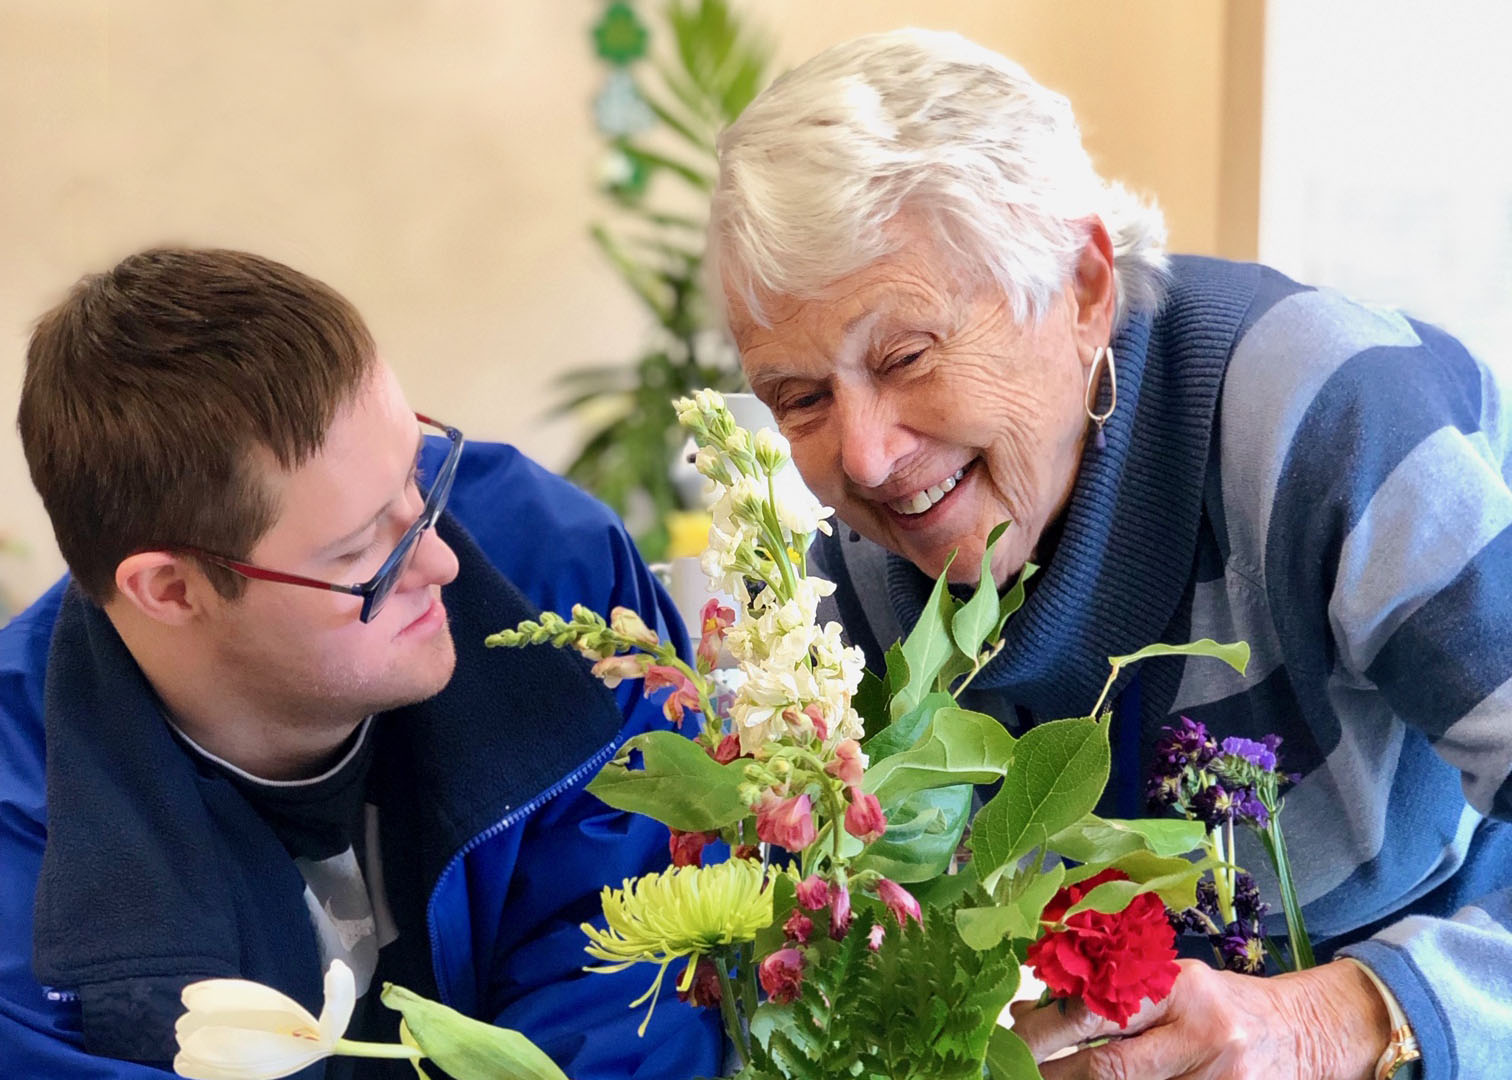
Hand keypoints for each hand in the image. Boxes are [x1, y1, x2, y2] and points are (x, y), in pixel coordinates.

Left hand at [1008, 958, 1389, 1079]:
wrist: (1309, 1033)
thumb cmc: (1224, 1005)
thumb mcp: (1174, 985)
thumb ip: (1114, 996)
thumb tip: (1033, 1011)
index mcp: (1178, 986)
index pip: (1100, 1009)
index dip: (1047, 1029)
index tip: (1011, 1033)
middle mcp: (1199, 1033)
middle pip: (1108, 1068)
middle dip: (1053, 1073)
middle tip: (1015, 1070)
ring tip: (1046, 1079)